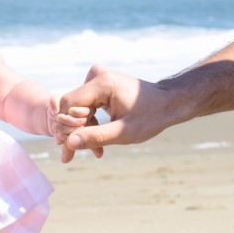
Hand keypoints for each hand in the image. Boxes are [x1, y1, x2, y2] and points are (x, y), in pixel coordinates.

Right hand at [56, 65, 173, 162]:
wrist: (168, 103)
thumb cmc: (151, 116)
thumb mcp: (124, 132)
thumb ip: (96, 137)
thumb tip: (69, 143)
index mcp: (102, 83)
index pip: (68, 105)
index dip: (65, 128)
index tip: (69, 150)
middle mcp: (96, 75)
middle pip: (70, 108)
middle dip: (72, 133)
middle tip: (70, 157)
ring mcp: (97, 78)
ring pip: (75, 109)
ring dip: (80, 131)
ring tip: (92, 151)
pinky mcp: (99, 84)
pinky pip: (84, 107)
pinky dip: (88, 124)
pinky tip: (95, 141)